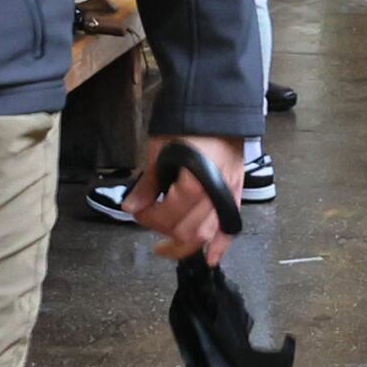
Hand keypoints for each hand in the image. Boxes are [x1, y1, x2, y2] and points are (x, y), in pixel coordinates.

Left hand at [131, 135, 248, 260]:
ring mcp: (228, 197)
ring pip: (207, 235)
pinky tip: (210, 259)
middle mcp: (214, 196)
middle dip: (164, 231)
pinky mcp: (236, 195)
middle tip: (149, 220)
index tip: (137, 211)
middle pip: (188, 231)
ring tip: (169, 242)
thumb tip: (130, 208)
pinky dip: (221, 245)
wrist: (217, 108)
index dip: (149, 218)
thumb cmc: (186, 126)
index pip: (168, 217)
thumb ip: (147, 184)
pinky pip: (230, 227)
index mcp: (194, 184)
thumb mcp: (159, 151)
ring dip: (186, 243)